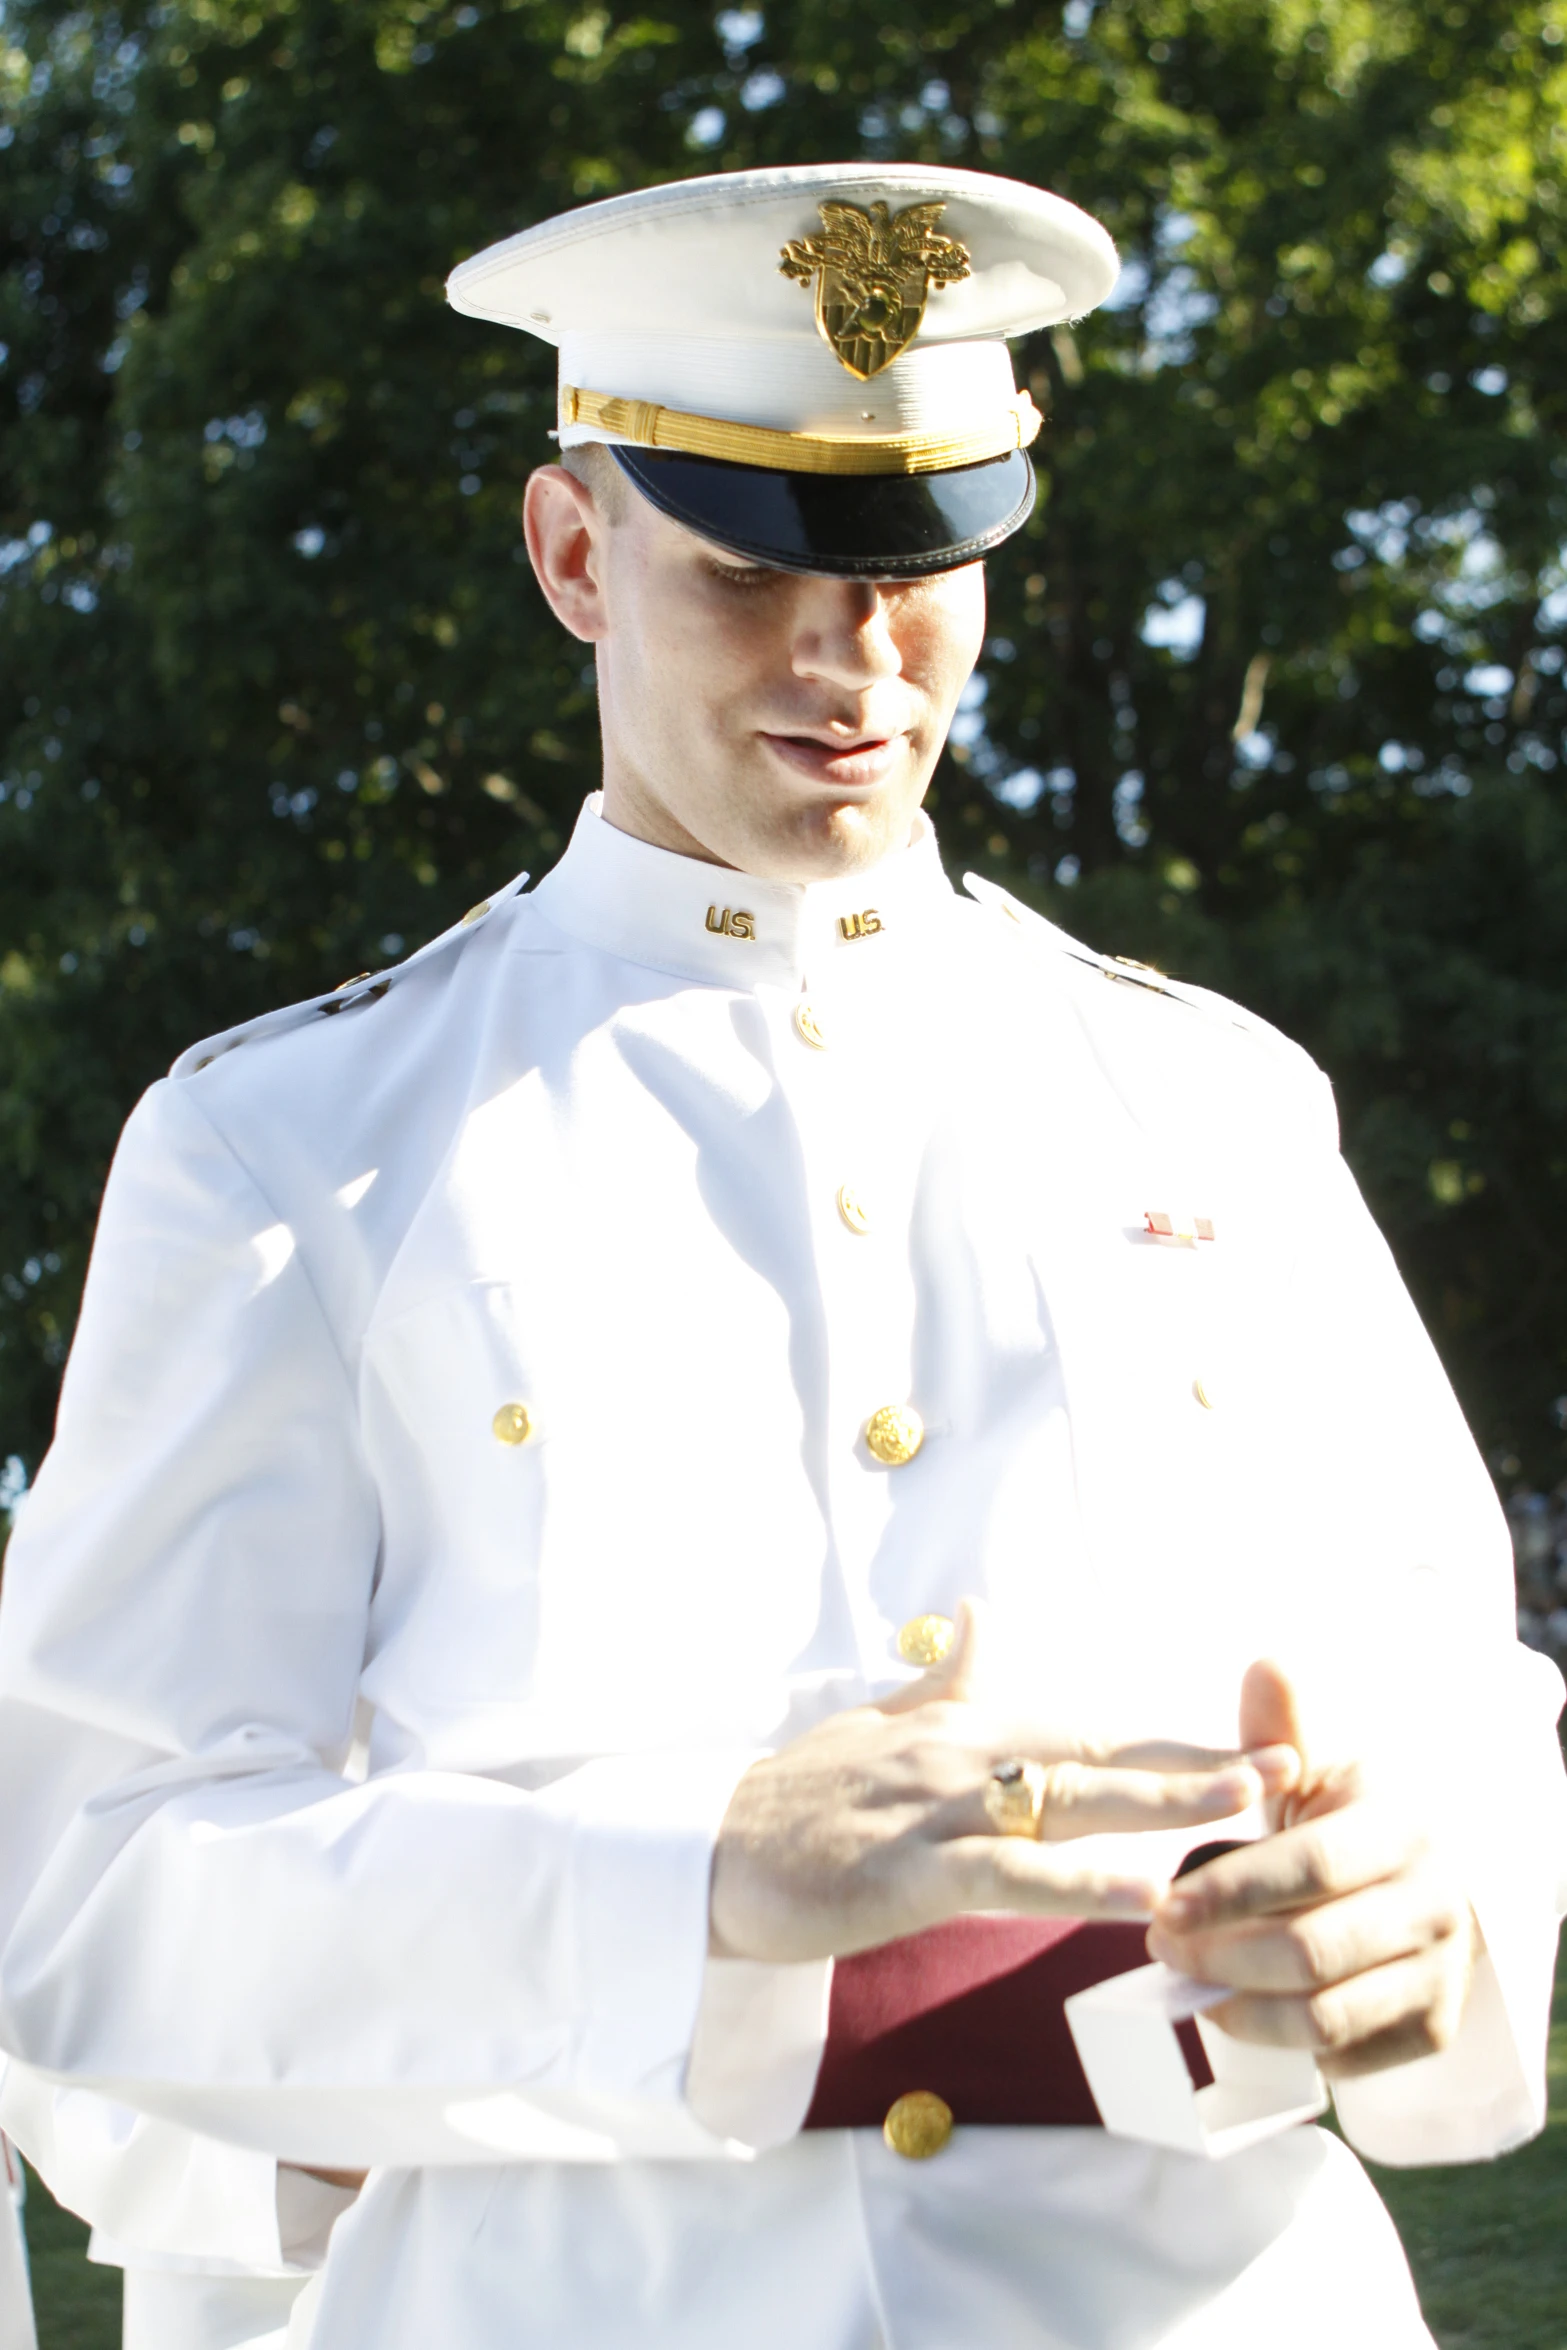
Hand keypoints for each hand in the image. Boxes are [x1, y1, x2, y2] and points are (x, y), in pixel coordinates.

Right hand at [709, 1602, 1298, 1963]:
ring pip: (1068, 1804)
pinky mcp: (909, 1871)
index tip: (1262, 1739)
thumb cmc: (804, 1795)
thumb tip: (983, 1611)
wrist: (714, 1847)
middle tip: (1290, 1761)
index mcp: (968, 1726)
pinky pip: (1008, 1876)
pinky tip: (1141, 1897)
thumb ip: (945, 1677)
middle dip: (1199, 1759)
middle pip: (1102, 1753)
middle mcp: (965, 1754)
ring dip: (1161, 1803)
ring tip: (1244, 1809)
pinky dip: (1079, 1886)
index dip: (1180, 1734)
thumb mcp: (880, 1726)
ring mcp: (938, 1809)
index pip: (1094, 1728)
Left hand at [1146, 1660, 1480, 2077]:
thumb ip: (1283, 1730)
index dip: (1234, 1889)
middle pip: (1313, 1949)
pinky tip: (1240, 2009)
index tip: (1165, 1902)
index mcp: (1401, 1831)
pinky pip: (1345, 2055)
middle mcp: (1433, 1906)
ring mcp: (1437, 1973)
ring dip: (1240, 2006)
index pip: (1312, 1866)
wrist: (1428, 1878)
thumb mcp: (1322, 1766)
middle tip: (1162, 1944)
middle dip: (1222, 1954)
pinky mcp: (1429, 2028)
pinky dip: (1283, 2042)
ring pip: (1325, 2015)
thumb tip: (1266, 1666)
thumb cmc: (1353, 1819)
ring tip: (1187, 1980)